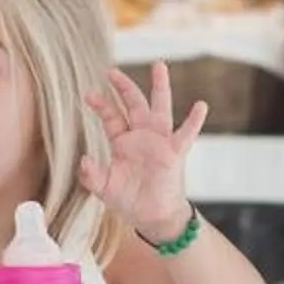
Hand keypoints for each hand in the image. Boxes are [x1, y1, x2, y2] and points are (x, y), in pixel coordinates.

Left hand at [80, 63, 208, 242]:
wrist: (152, 217)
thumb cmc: (129, 200)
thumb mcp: (105, 188)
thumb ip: (92, 175)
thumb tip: (83, 160)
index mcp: (123, 142)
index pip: (112, 117)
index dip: (102, 105)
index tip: (89, 94)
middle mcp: (141, 136)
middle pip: (133, 104)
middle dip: (124, 87)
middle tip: (112, 71)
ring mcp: (159, 141)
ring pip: (160, 109)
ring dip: (159, 87)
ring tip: (159, 66)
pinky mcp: (175, 152)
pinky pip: (186, 134)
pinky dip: (194, 121)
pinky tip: (200, 106)